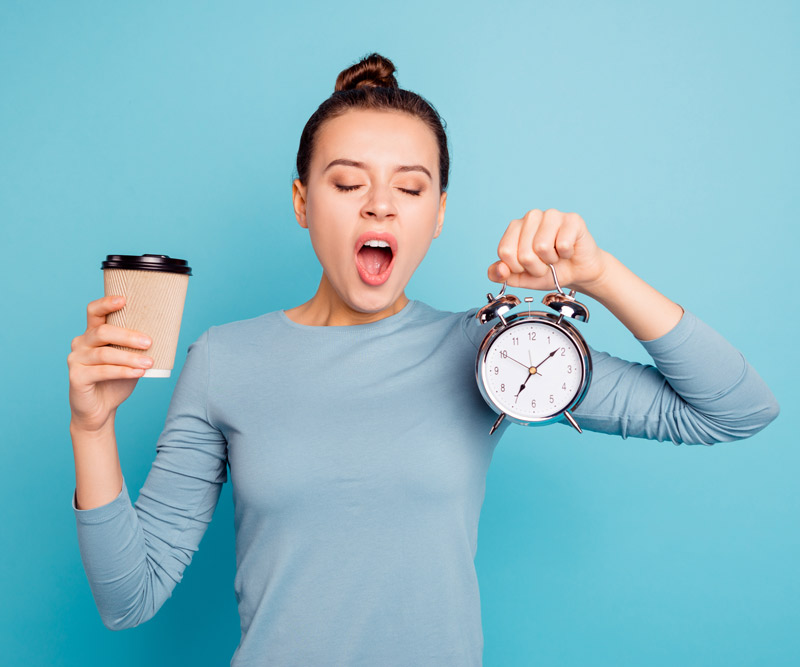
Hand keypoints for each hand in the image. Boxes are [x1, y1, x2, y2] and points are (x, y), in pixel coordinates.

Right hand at [68, 296, 153, 432]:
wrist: (100, 409)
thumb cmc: (116, 380)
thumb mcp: (128, 359)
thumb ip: (136, 346)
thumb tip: (165, 332)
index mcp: (92, 333)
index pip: (94, 311)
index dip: (106, 303)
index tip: (124, 300)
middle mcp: (81, 343)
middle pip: (102, 332)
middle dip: (128, 336)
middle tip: (148, 342)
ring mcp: (76, 360)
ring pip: (104, 354)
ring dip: (130, 358)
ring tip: (149, 363)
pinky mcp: (76, 377)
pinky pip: (102, 372)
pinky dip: (123, 372)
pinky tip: (139, 373)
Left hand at [487, 209, 607, 293]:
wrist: (577, 272)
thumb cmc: (549, 271)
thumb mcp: (520, 277)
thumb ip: (500, 274)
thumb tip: (500, 270)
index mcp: (515, 227)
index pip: (505, 251)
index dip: (517, 268)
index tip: (527, 267)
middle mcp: (531, 216)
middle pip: (524, 253)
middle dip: (536, 267)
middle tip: (545, 264)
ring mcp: (551, 215)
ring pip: (542, 247)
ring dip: (551, 261)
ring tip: (556, 257)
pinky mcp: (572, 219)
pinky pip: (563, 244)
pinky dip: (566, 255)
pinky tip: (568, 251)